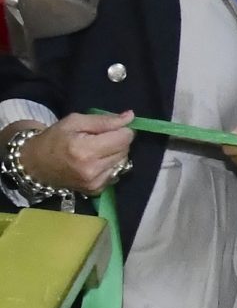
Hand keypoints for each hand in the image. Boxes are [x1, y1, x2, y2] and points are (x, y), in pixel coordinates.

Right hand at [12, 112, 134, 196]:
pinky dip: (110, 165)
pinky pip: (115, 173)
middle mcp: (92, 170)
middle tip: (99, 138)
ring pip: (123, 161)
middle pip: (125, 150)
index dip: (121, 129)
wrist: (35, 165)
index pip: (124, 138)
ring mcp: (94, 183)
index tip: (110, 128)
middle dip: (118, 141)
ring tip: (96, 150)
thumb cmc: (54, 139)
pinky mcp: (95, 190)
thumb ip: (104, 120)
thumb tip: (130, 117)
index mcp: (86, 150)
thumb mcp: (74, 122)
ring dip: (115, 153)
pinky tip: (95, 162)